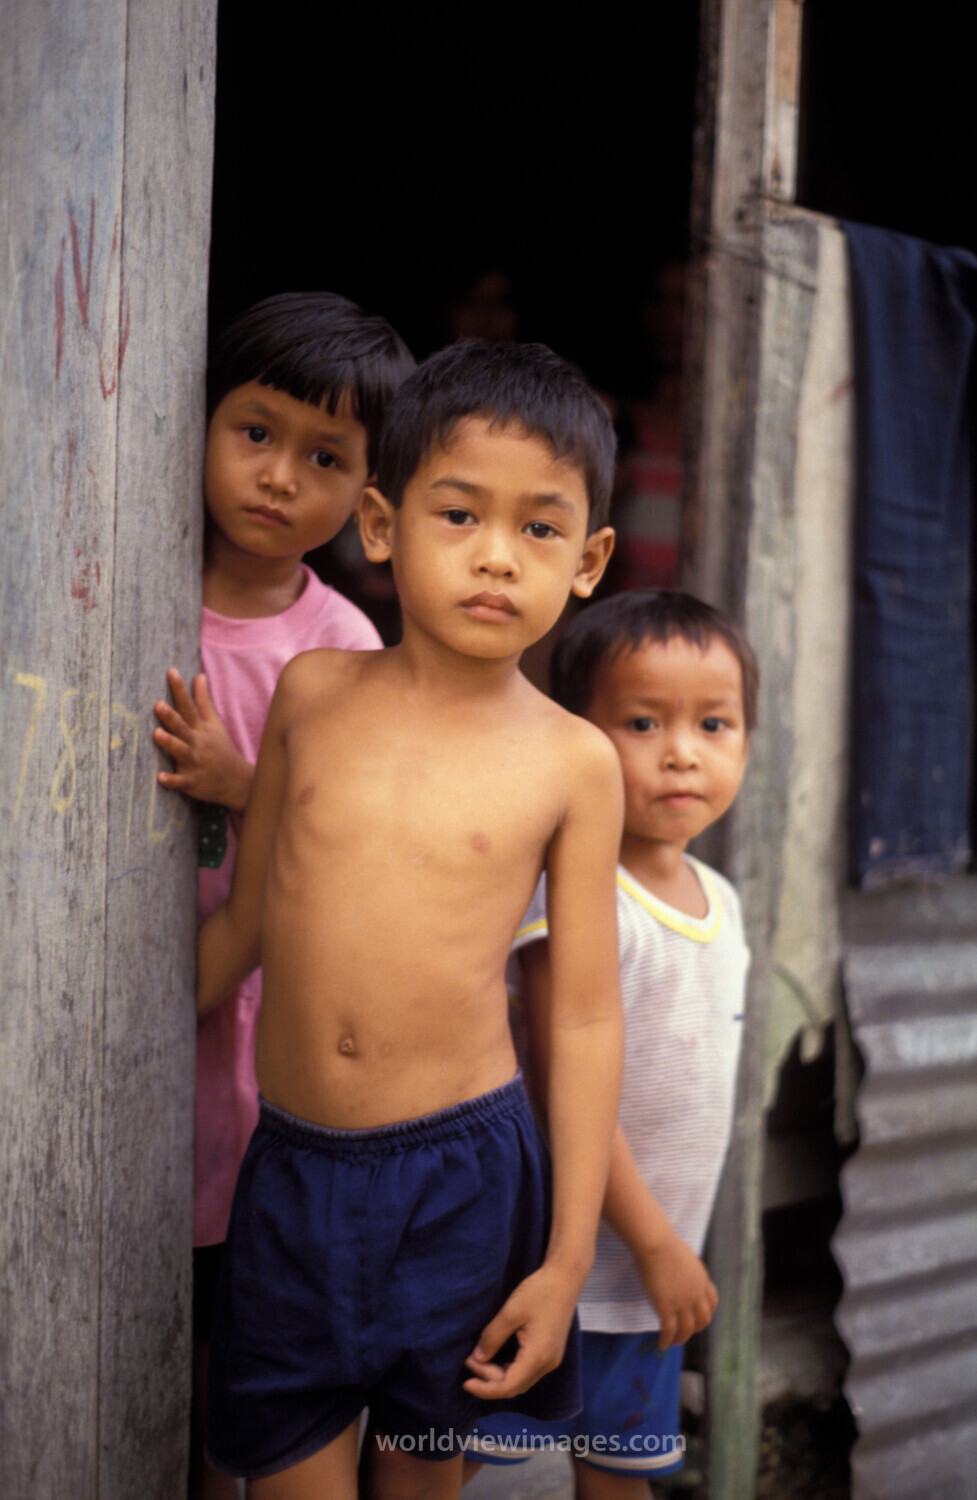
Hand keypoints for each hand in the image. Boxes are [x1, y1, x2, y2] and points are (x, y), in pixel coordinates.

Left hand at [153, 669, 252, 809]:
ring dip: (170, 743)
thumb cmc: (221, 749)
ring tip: (157, 734)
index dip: (180, 689)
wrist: (238, 782)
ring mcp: (195, 762)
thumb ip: (204, 700)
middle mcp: (197, 743)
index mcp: (201, 728)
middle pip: (183, 727)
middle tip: (158, 704)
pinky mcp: (193, 782)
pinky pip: (181, 782)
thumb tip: (199, 676)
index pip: (189, 705)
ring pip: (181, 751)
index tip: (171, 672)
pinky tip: (161, 777)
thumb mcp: (215, 723)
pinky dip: (172, 780)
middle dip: (171, 716)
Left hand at [462, 1263, 578, 1401]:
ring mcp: (551, 1359)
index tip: (465, 1383)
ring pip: (521, 1380)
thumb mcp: (510, 1312)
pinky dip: (510, 1369)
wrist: (565, 1278)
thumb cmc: (539, 1292)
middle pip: (515, 1386)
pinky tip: (496, 1357)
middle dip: (489, 1380)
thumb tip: (477, 1359)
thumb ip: (492, 1337)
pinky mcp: (551, 1352)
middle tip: (469, 1361)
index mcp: (538, 1357)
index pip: (508, 1386)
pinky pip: (528, 1370)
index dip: (485, 1389)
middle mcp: (547, 1364)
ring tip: (478, 1359)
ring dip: (499, 1375)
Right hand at [636, 1232, 717, 1349]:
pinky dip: (667, 1340)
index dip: (707, 1313)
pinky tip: (662, 1344)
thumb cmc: (665, 1244)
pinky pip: (669, 1330)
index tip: (699, 1317)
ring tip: (673, 1343)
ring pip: (687, 1330)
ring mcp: (682, 1303)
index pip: (712, 1303)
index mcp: (702, 1280)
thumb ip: (687, 1271)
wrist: (656, 1244)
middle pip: (703, 1320)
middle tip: (686, 1331)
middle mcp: (696, 1294)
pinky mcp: (666, 1307)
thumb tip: (680, 1274)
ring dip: (681, 1339)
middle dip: (696, 1328)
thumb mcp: (686, 1258)